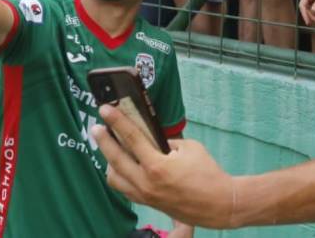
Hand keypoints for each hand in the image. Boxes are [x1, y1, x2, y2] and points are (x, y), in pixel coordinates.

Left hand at [93, 104, 236, 228]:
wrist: (217, 204)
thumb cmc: (208, 173)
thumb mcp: (190, 148)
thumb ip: (167, 143)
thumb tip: (153, 139)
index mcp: (157, 166)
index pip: (131, 138)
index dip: (116, 121)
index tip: (105, 109)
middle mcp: (145, 183)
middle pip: (115, 159)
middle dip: (103, 141)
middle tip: (97, 127)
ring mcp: (144, 195)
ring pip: (114, 177)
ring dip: (109, 161)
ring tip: (111, 148)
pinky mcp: (147, 203)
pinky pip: (124, 188)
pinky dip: (120, 175)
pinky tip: (124, 165)